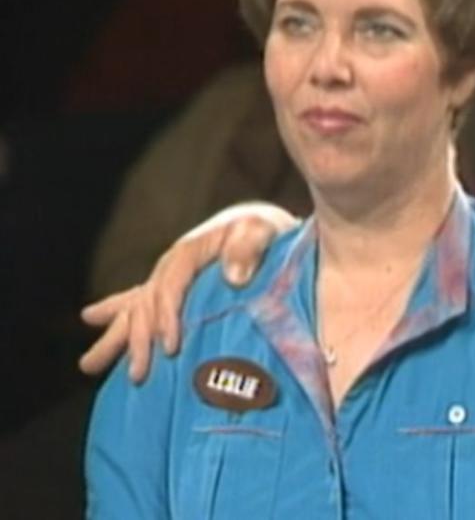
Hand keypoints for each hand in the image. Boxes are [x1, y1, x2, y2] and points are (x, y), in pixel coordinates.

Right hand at [78, 203, 296, 380]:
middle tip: (137, 374)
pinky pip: (137, 302)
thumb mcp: (259, 231)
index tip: (171, 348)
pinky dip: (116, 314)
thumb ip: (247, 250)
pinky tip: (92, 324)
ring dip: (115, 338)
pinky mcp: (172, 286)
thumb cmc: (259, 229)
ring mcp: (168, 277)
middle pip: (145, 305)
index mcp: (188, 253)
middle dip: (138, 340)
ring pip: (133, 309)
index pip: (169, 288)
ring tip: (88, 366)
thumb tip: (234, 279)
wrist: (256, 226)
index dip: (167, 318)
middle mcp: (170, 266)